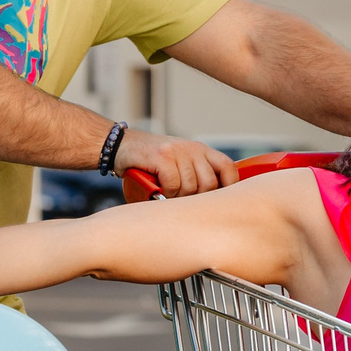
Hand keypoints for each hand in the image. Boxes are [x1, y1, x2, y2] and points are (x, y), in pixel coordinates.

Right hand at [116, 128, 238, 195]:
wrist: (121, 146)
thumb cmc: (151, 162)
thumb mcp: (178, 163)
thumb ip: (195, 175)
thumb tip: (212, 204)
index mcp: (200, 150)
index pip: (227, 167)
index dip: (228, 186)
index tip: (218, 201)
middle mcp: (192, 148)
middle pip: (209, 183)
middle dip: (196, 198)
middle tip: (181, 199)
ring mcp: (177, 151)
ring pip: (190, 186)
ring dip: (178, 196)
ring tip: (167, 193)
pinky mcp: (162, 157)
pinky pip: (173, 184)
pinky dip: (165, 192)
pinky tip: (158, 187)